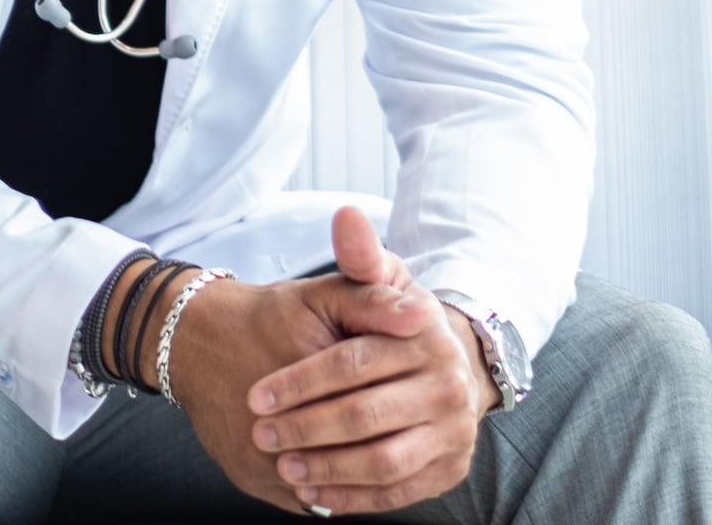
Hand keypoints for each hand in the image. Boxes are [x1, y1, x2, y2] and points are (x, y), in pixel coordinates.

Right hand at [146, 211, 431, 513]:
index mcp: (303, 377)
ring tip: (388, 454)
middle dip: (386, 440)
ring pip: (332, 485)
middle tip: (413, 430)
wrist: (194, 338)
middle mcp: (274, 430)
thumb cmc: (265, 314)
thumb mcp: (320, 295)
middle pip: (356, 452)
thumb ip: (372, 302)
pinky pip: (306, 499)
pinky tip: (351, 472)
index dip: (402, 399)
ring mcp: (261, 462)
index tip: (420, 395)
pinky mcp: (250, 479)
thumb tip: (424, 316)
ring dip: (364, 475)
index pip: (370, 404)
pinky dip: (334, 490)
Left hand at [246, 208, 494, 515]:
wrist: (439, 361)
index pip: (353, 362)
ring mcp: (453, 430)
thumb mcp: (375, 279)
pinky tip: (315, 491)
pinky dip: (355, 498)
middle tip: (261, 435)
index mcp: (428, 335)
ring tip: (284, 465)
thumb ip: (358, 254)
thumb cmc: (389, 317)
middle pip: (365, 415)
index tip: (258, 396)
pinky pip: (398, 493)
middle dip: (306, 428)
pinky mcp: (449, 469)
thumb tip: (347, 215)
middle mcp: (450, 385)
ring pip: (383, 461)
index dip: (301, 382)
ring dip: (328, 468)